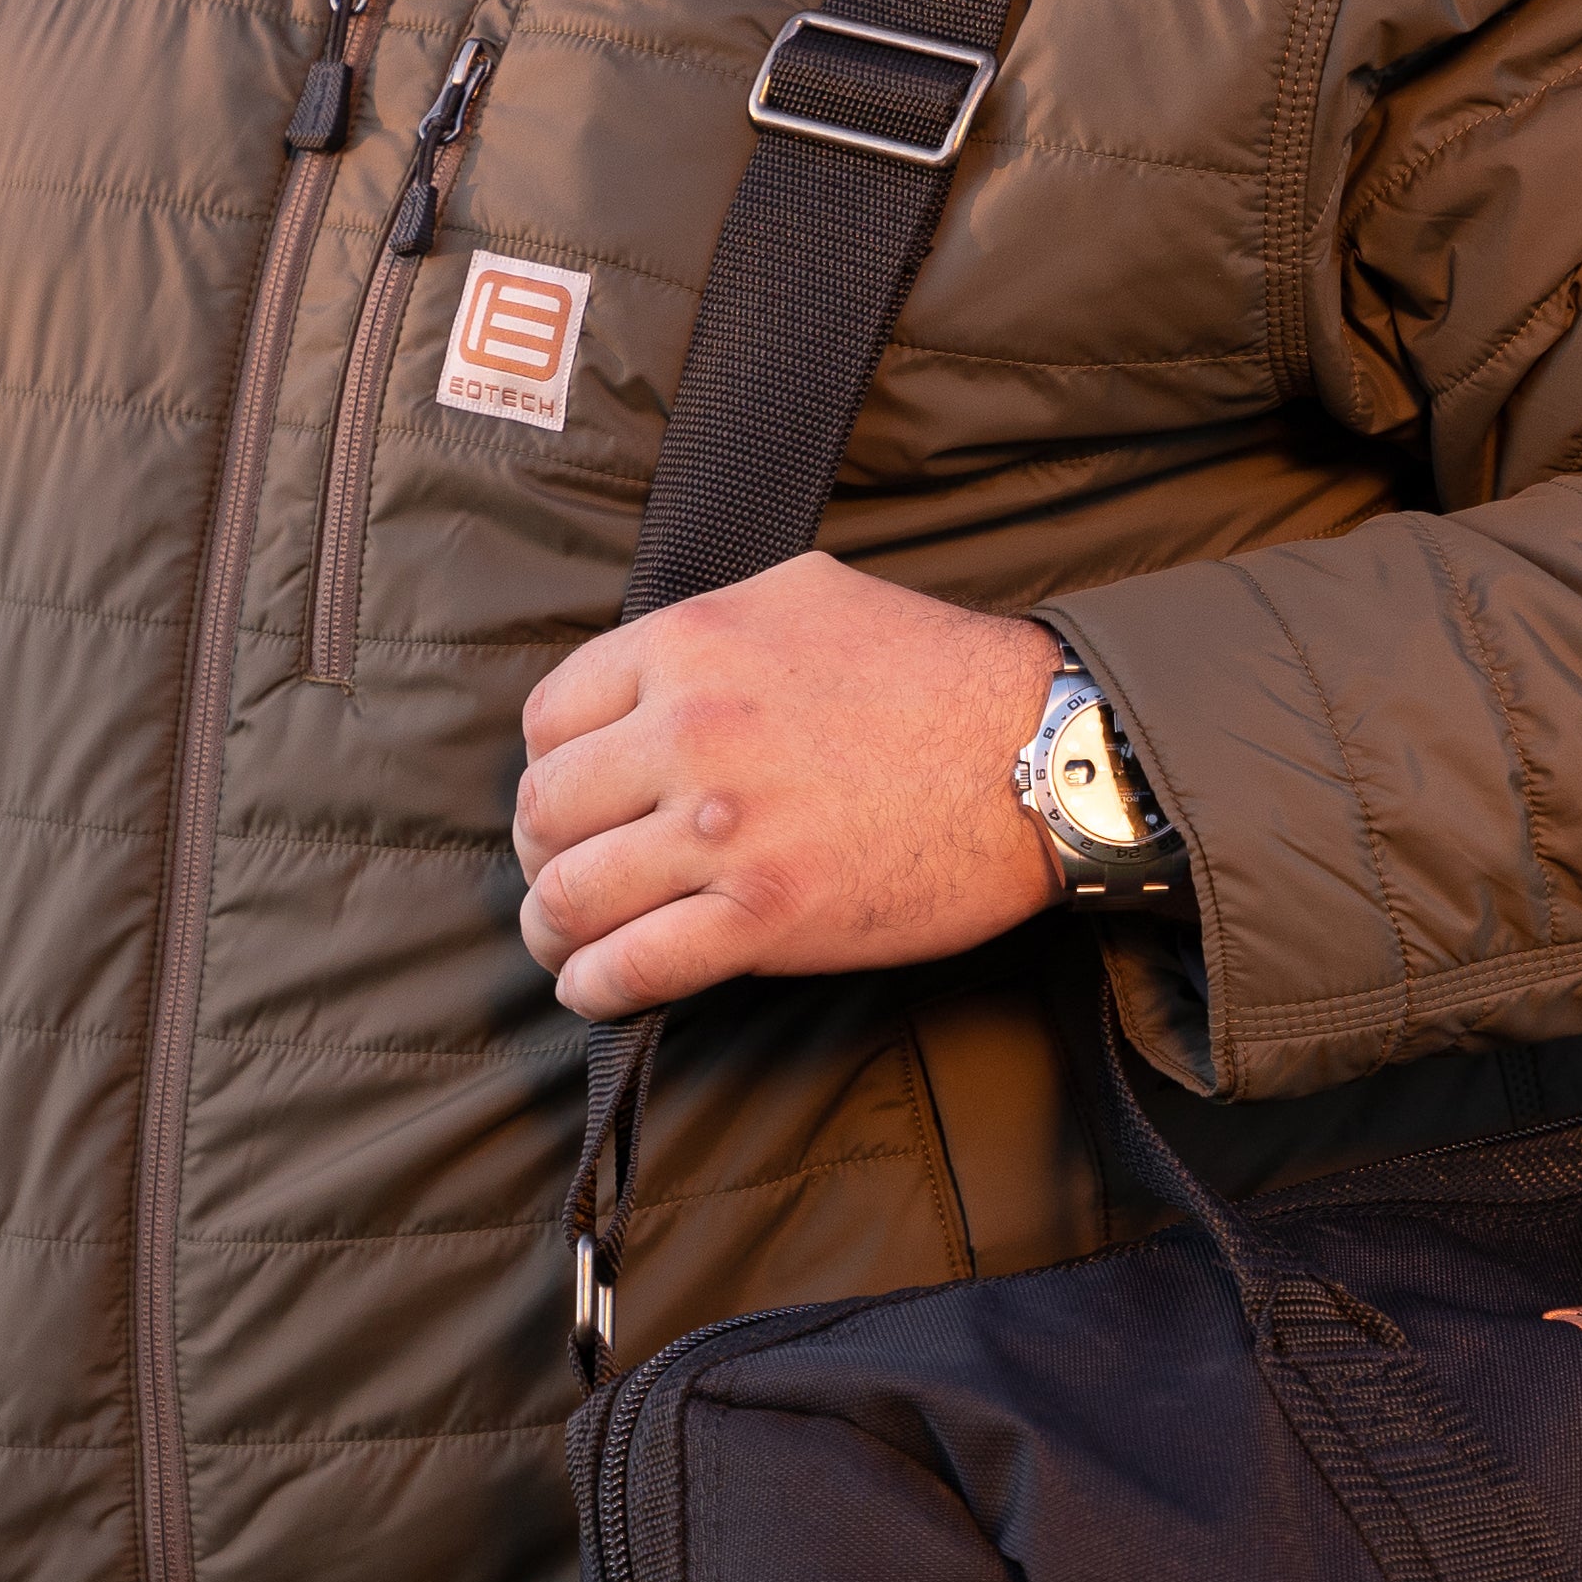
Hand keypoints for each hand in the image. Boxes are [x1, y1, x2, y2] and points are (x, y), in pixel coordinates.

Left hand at [513, 554, 1064, 1020]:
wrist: (1038, 754)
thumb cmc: (935, 671)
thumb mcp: (805, 593)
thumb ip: (713, 622)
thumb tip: (651, 664)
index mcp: (689, 645)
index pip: (550, 718)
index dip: (549, 767)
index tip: (572, 798)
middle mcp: (689, 733)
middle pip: (545, 810)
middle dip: (543, 852)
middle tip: (565, 874)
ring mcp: (723, 830)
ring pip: (571, 895)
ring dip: (554, 929)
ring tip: (568, 941)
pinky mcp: (766, 917)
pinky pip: (634, 967)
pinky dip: (598, 987)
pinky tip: (599, 988)